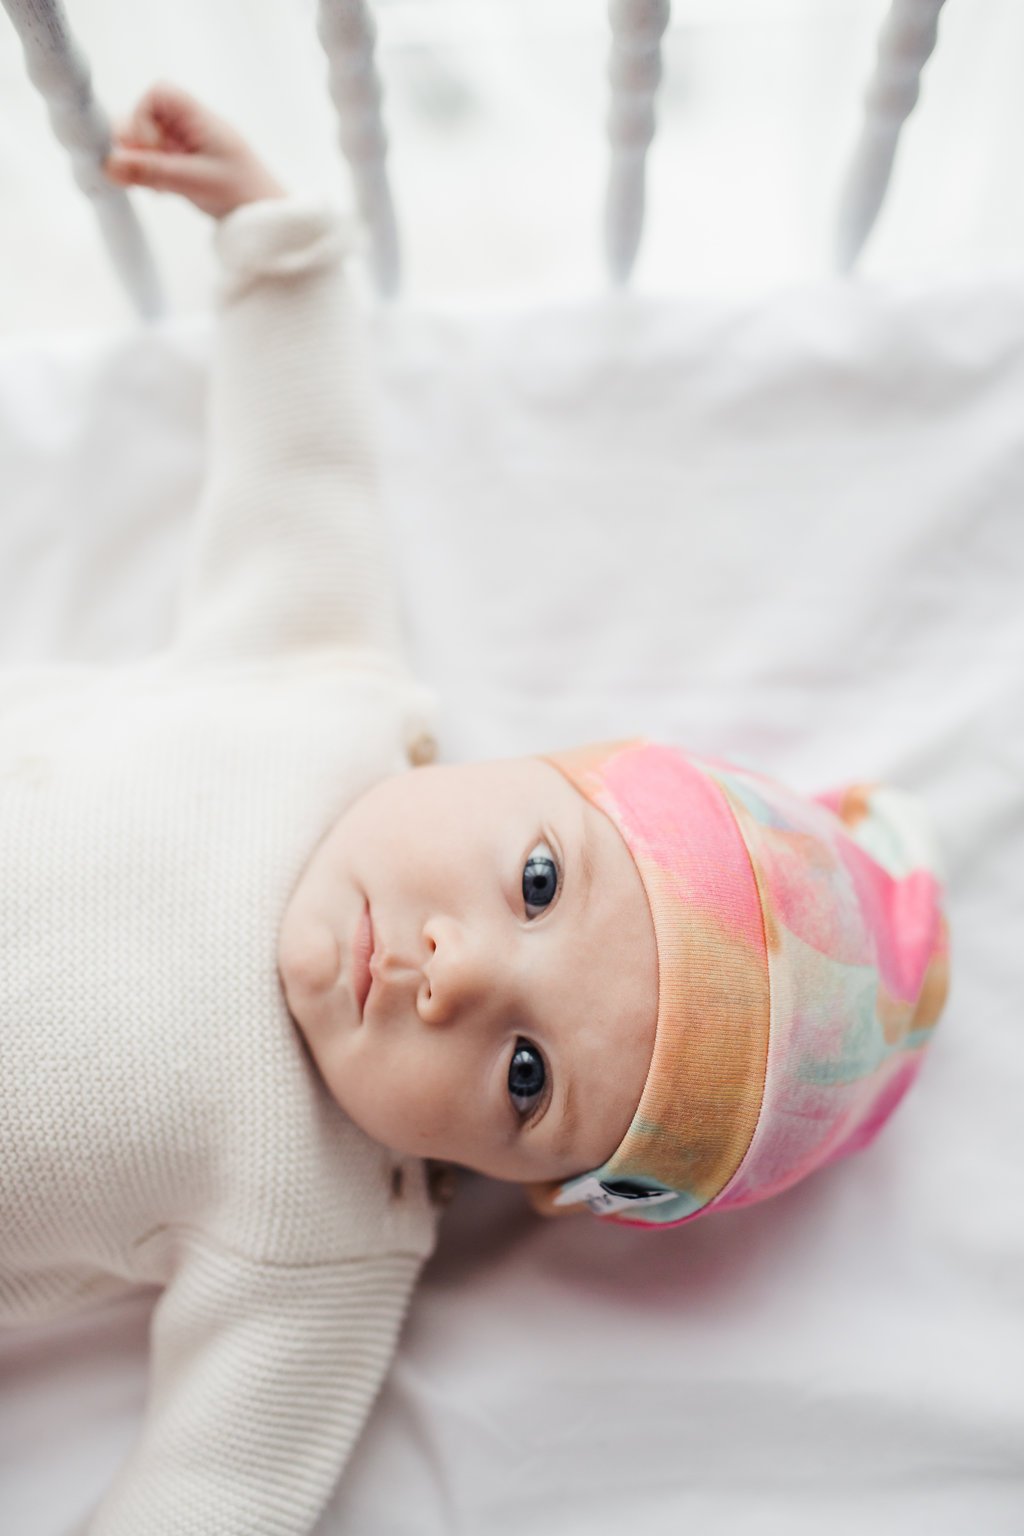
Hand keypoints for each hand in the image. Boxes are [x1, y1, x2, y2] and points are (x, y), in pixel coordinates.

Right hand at [104, 82, 285, 219]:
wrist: (269, 219)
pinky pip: (154, 162)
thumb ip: (152, 172)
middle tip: (141, 172)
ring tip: (158, 187)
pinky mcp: (183, 165)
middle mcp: (190, 126)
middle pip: (146, 117)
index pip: (157, 94)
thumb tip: (111, 164)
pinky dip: (152, 176)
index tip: (147, 148)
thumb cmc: (246, 193)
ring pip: (146, 142)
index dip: (143, 117)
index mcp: (198, 117)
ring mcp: (186, 145)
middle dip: (137, 145)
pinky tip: (164, 193)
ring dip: (142, 164)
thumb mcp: (195, 182)